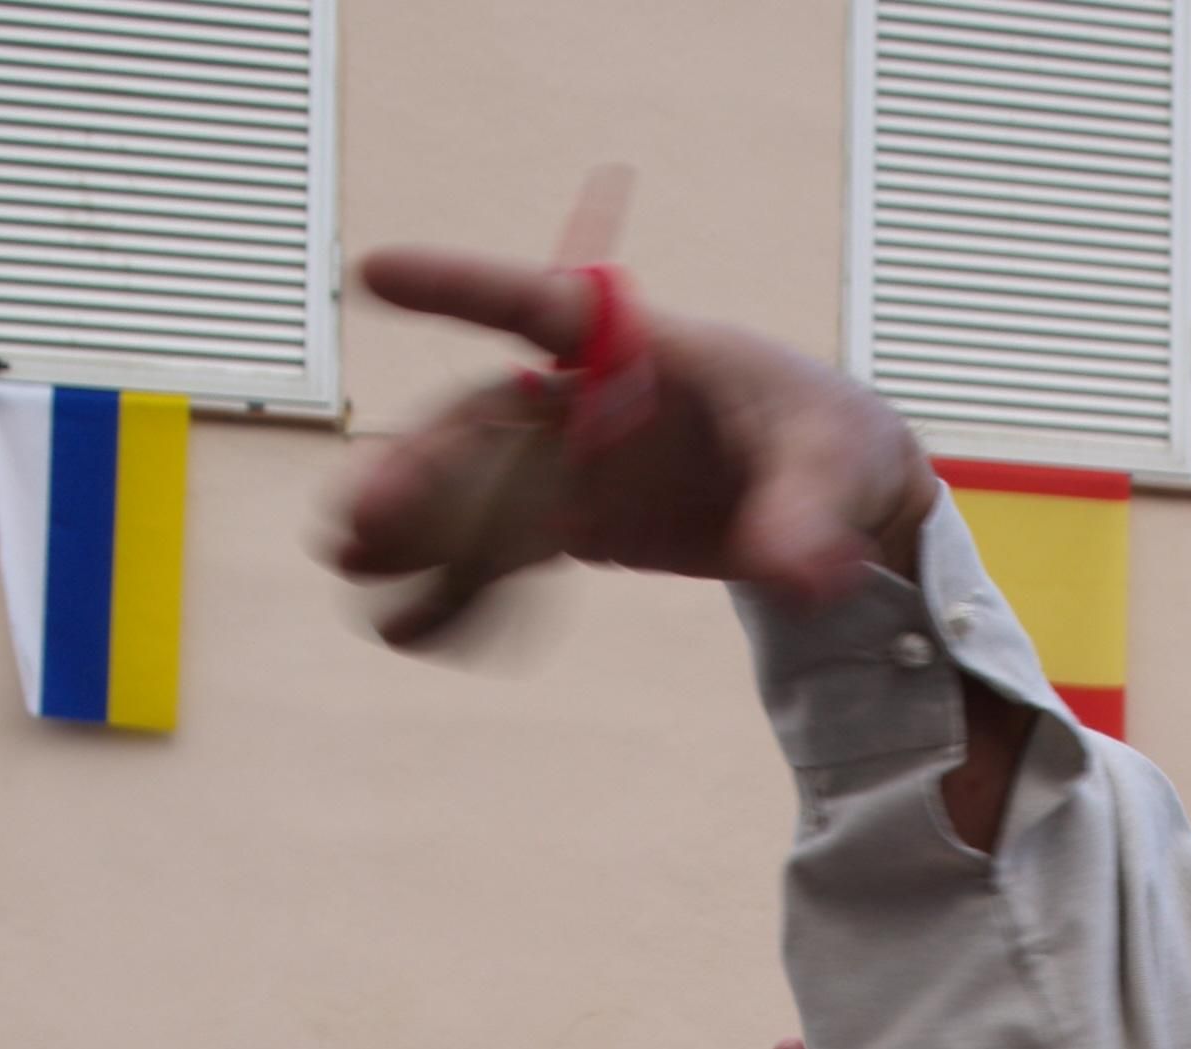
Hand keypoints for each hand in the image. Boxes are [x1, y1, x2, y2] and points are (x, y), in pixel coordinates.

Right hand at [332, 250, 937, 645]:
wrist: (839, 495)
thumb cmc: (834, 443)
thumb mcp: (835, 467)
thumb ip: (806, 515)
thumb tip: (796, 575)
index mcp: (644, 348)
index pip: (543, 307)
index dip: (460, 288)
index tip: (375, 275)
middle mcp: (591, 400)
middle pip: (489, 425)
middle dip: (423, 467)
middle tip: (360, 517)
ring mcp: (577, 464)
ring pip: (479, 493)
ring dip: (415, 532)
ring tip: (351, 573)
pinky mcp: (579, 525)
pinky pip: (505, 558)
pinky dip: (460, 592)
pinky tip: (408, 630)